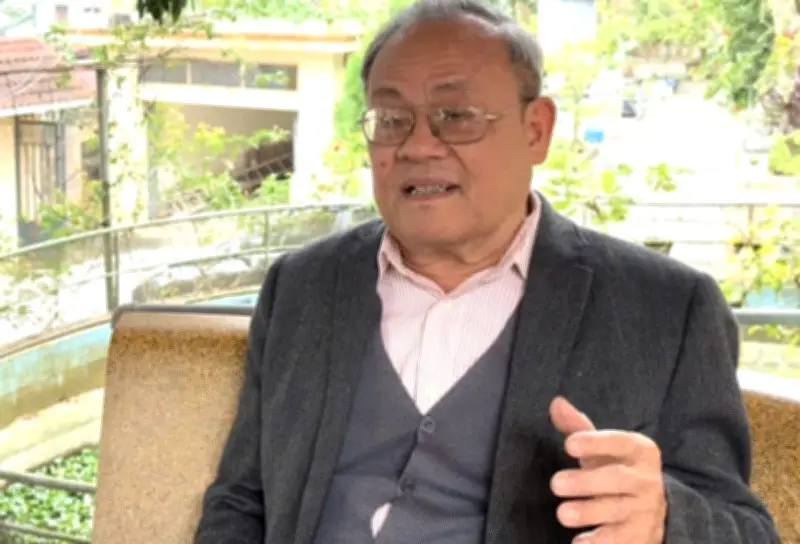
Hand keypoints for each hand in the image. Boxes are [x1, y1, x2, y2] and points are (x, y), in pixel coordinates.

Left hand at [549, 396, 666, 543]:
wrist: (655, 512)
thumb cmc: (617, 470)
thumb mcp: (602, 448)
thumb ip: (578, 428)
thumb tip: (556, 403)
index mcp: (640, 451)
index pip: (620, 442)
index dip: (595, 443)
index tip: (569, 445)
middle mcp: (647, 480)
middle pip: (618, 479)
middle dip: (586, 482)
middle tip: (556, 484)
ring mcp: (645, 510)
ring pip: (617, 510)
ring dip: (588, 512)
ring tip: (563, 513)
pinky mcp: (639, 537)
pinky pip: (620, 540)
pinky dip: (600, 543)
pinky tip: (579, 542)